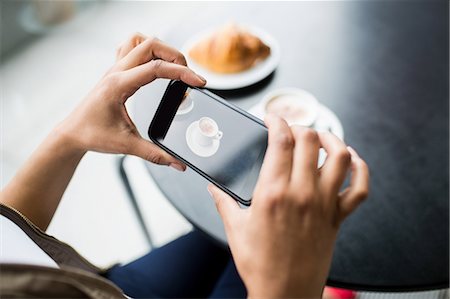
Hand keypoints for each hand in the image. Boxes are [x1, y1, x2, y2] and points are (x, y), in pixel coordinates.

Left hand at [57, 33, 205, 169]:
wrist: (71, 134)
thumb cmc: (92, 135)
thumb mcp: (126, 145)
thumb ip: (155, 155)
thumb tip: (177, 163)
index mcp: (118, 85)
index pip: (156, 68)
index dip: (182, 73)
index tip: (199, 81)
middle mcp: (116, 71)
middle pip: (151, 45)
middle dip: (175, 56)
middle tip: (188, 74)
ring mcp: (114, 68)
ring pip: (140, 40)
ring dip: (160, 48)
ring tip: (174, 66)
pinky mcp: (115, 71)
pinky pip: (131, 47)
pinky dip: (147, 49)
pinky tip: (155, 64)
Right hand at [208, 115, 368, 297]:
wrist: (285, 293)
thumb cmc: (260, 265)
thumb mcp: (235, 229)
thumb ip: (223, 202)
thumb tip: (213, 187)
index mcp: (273, 193)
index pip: (280, 141)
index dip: (277, 121)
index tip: (272, 118)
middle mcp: (302, 193)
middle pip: (310, 141)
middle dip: (300, 126)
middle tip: (291, 129)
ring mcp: (323, 204)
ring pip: (339, 156)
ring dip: (331, 139)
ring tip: (320, 137)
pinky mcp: (337, 217)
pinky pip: (360, 188)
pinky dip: (360, 168)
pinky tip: (351, 160)